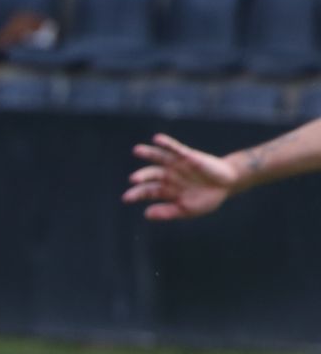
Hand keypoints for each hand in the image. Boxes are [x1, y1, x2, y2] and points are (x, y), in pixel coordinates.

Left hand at [125, 134, 242, 219]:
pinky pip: (175, 148)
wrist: (227, 186)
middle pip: (150, 174)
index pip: (147, 191)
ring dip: (148, 153)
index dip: (136, 194)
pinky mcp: (188, 156)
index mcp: (165, 190)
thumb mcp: (186, 210)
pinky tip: (156, 139)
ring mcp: (177, 165)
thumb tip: (146, 214)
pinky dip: (166, 143)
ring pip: (159, 157)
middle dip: (141, 176)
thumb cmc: (206, 199)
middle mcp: (168, 176)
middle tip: (133, 179)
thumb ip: (167, 212)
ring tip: (137, 150)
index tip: (126, 198)